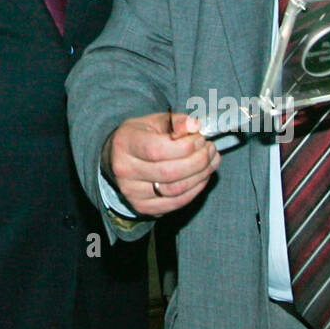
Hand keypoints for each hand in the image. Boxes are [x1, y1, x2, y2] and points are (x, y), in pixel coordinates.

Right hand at [103, 111, 219, 216]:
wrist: (118, 158)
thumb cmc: (141, 137)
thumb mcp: (155, 122)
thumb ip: (176, 122)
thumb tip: (194, 126)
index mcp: (125, 143)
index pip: (157, 150)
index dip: (185, 147)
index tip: (201, 139)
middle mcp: (124, 170)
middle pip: (169, 173)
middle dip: (198, 161)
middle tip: (210, 150)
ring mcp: (132, 192)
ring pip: (175, 190)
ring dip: (200, 176)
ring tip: (211, 161)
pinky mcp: (142, 207)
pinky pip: (176, 203)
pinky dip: (195, 190)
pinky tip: (202, 176)